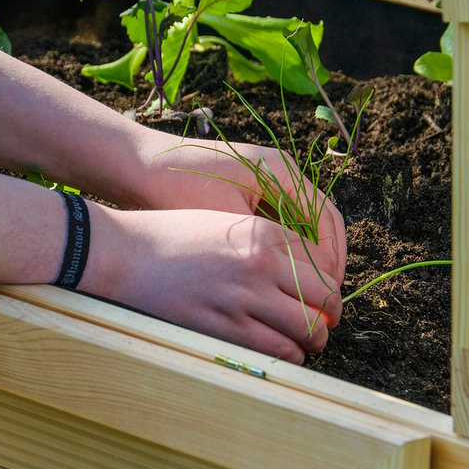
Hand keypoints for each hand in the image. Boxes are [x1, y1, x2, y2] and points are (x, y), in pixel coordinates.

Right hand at [81, 205, 342, 363]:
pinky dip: (288, 356)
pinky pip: (280, 353)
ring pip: (310, 331)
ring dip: (312, 339)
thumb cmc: (168, 237)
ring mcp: (244, 300)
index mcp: (262, 233)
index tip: (320, 294)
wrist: (121, 255)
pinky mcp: (224, 331)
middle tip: (320, 321)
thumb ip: (263, 243)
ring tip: (301, 340)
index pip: (325, 263)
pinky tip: (278, 350)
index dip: (327, 283)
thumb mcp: (223, 222)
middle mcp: (260, 265)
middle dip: (328, 314)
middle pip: (327, 298)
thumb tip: (299, 274)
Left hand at [137, 131, 346, 283]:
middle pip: (321, 221)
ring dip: (307, 260)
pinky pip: (281, 225)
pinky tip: (280, 281)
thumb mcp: (225, 223)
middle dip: (326, 263)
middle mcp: (280, 171)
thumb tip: (302, 284)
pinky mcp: (249, 193)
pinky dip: (287, 253)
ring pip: (303, 226)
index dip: (332, 260)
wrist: (137, 167)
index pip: (326, 219)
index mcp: (282, 170)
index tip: (327, 294)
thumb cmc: (178, 189)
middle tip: (322, 301)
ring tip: (304, 296)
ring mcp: (266, 181)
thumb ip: (267, 248)